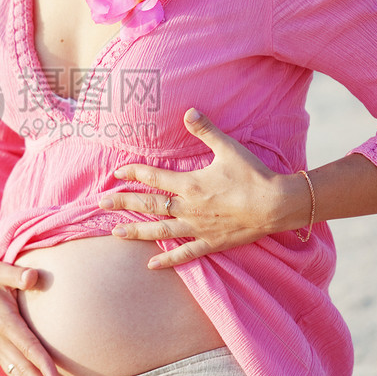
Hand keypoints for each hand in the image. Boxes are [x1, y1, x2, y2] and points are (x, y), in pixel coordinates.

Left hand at [98, 108, 304, 267]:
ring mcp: (197, 228)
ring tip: (115, 233)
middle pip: (149, 205)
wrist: (276, 205)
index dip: (132, 174)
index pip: (153, 178)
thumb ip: (206, 130)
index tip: (115, 173)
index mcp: (190, 184)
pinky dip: (167, 259)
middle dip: (123, 203)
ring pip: (159, 231)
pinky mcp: (210, 243)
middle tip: (100, 204)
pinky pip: (183, 254)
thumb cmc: (253, 175)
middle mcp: (188, 208)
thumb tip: (188, 111)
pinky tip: (151, 264)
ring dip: (136, 231)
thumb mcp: (228, 148)